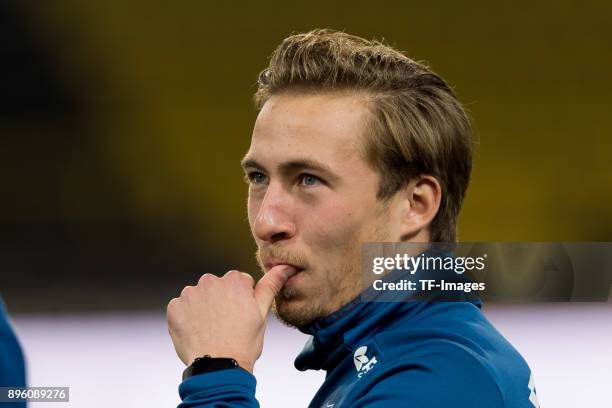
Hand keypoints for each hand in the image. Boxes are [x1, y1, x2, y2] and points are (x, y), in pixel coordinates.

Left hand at [167, 265, 296, 372]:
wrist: (218, 367)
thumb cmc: (243, 343)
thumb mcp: (262, 313)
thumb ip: (271, 285)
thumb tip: (285, 267)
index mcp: (234, 280)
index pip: (239, 283)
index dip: (242, 301)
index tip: (241, 316)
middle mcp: (210, 281)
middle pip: (217, 288)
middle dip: (221, 301)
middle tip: (226, 325)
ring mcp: (190, 294)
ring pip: (198, 297)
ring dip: (202, 308)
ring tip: (211, 330)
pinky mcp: (174, 307)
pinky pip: (181, 308)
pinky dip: (187, 318)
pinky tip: (196, 332)